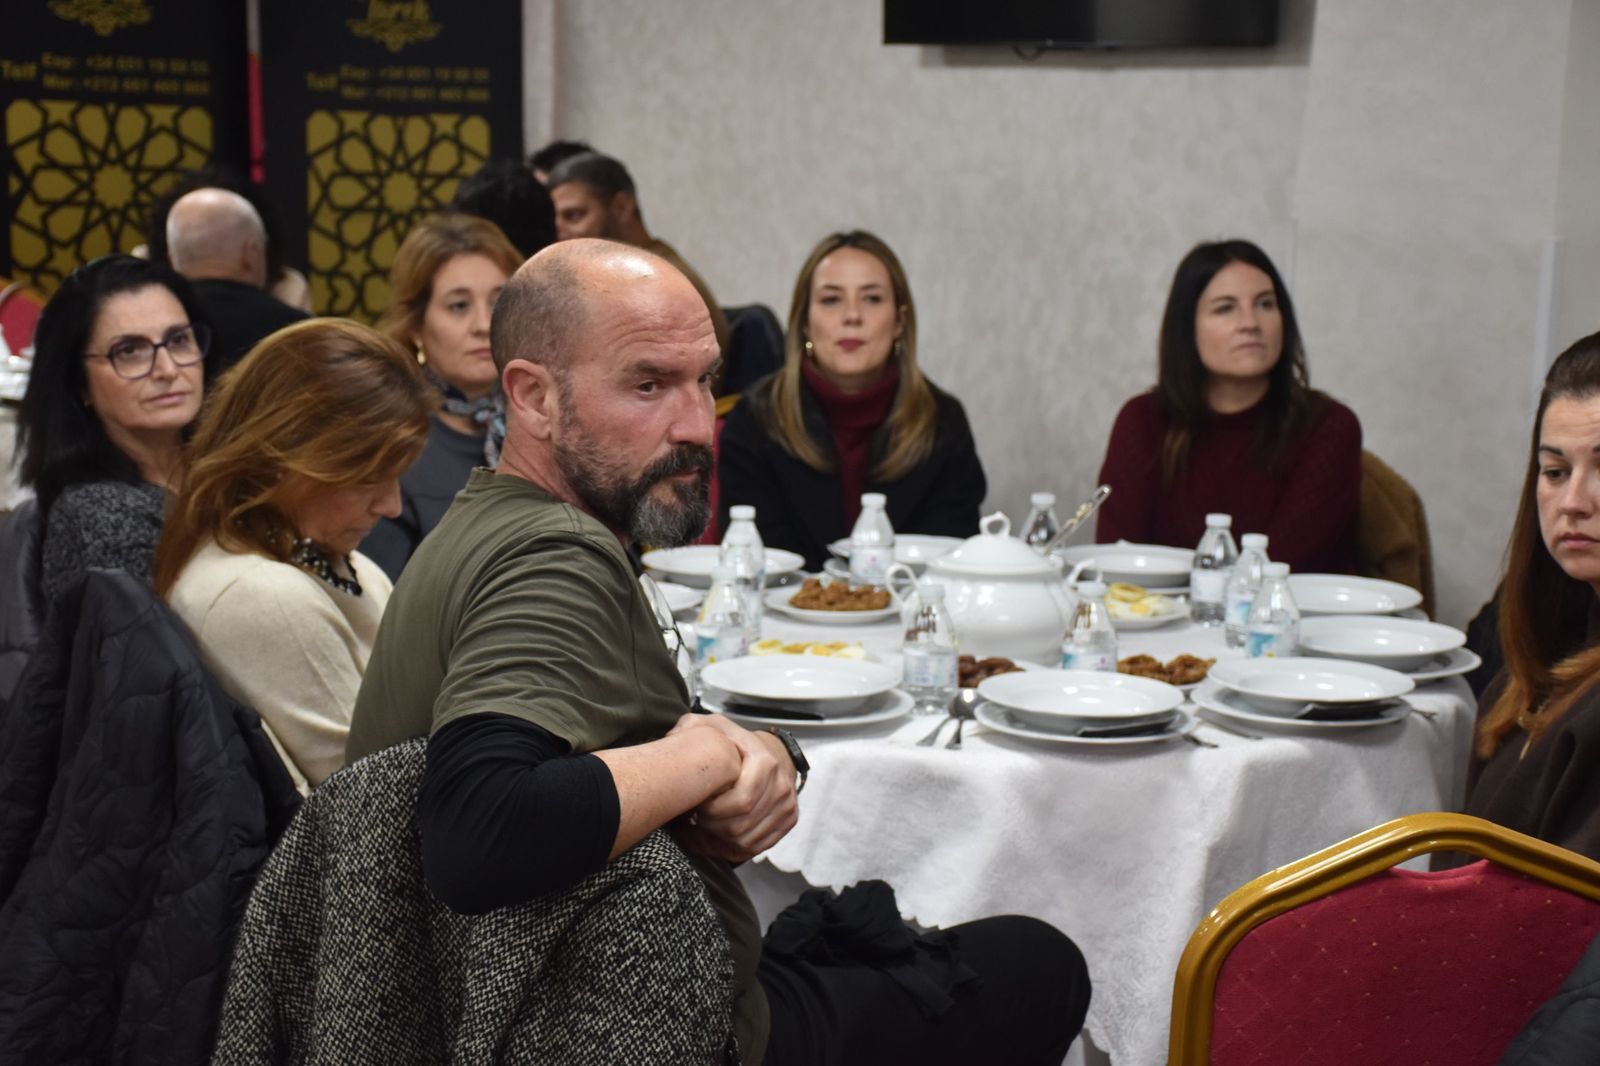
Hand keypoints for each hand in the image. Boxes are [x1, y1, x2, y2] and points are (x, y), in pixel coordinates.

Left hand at [669, 714, 797, 861]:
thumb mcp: (714, 727)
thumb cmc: (737, 744)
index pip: (741, 801)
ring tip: (704, 825)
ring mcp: (786, 806)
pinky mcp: (787, 821)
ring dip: (719, 839)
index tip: (698, 803)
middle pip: (740, 825)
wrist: (772, 753)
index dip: (713, 809)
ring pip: (746, 840)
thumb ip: (692, 728)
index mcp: (766, 762)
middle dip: (712, 826)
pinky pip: (755, 847)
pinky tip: (717, 834)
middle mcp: (781, 786)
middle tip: (696, 817)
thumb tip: (675, 740)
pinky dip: (732, 846)